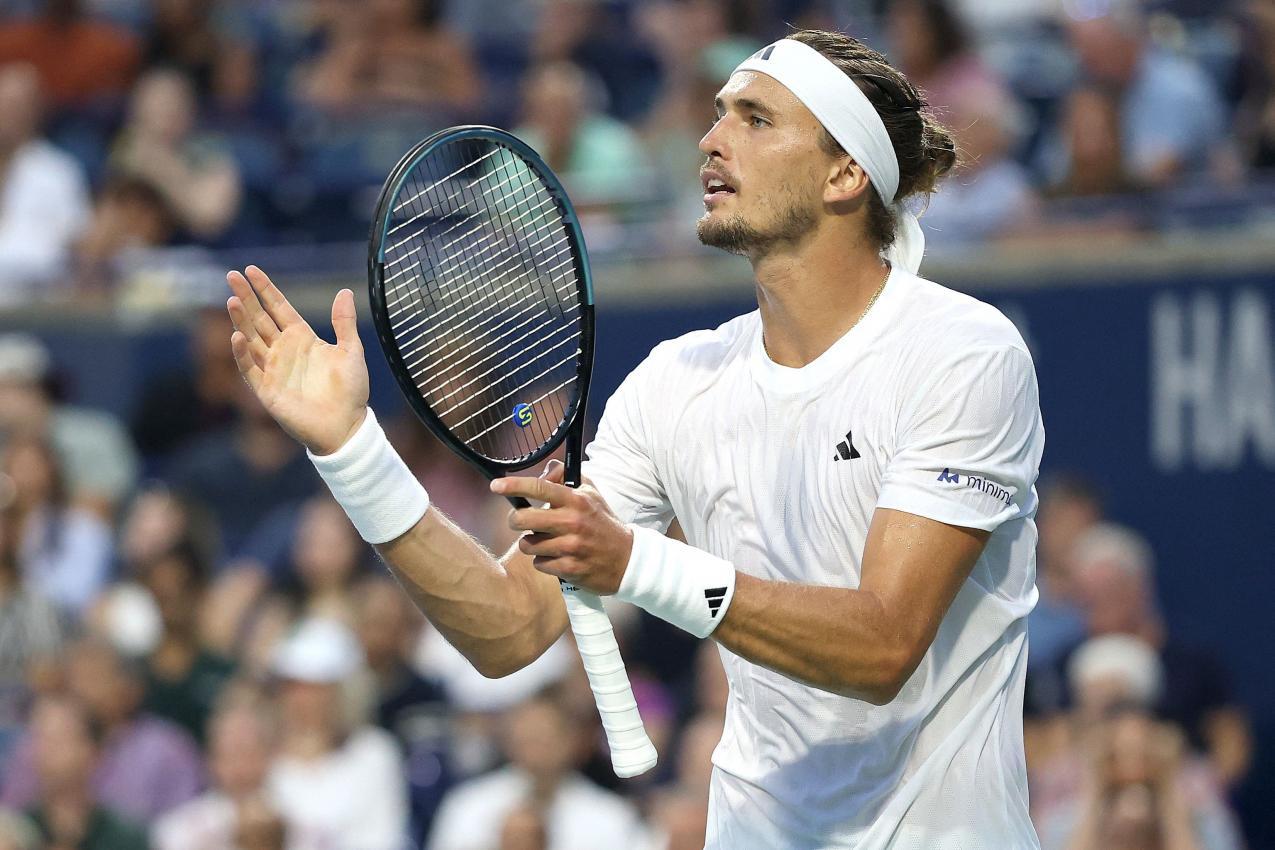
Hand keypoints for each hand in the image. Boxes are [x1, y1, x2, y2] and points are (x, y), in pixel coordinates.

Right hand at [226, 266, 369, 454]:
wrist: (346, 426)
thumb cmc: (350, 390)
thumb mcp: (351, 351)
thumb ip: (344, 323)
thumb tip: (344, 291)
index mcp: (302, 338)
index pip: (278, 308)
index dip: (265, 290)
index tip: (251, 270)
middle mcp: (283, 350)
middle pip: (259, 318)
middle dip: (246, 297)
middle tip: (232, 275)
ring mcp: (272, 368)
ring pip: (251, 339)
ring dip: (241, 321)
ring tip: (232, 300)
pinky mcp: (266, 389)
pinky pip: (249, 368)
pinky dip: (242, 354)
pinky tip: (237, 336)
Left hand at [493, 460, 633, 594]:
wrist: (627, 559)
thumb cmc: (603, 523)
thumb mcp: (591, 493)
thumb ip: (566, 478)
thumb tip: (544, 472)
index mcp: (576, 501)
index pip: (540, 488)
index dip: (514, 486)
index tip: (495, 486)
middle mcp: (572, 522)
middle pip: (523, 519)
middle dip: (515, 520)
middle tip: (520, 520)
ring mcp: (570, 547)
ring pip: (528, 544)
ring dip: (532, 543)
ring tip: (547, 541)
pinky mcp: (569, 569)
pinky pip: (539, 563)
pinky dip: (544, 561)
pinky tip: (557, 557)